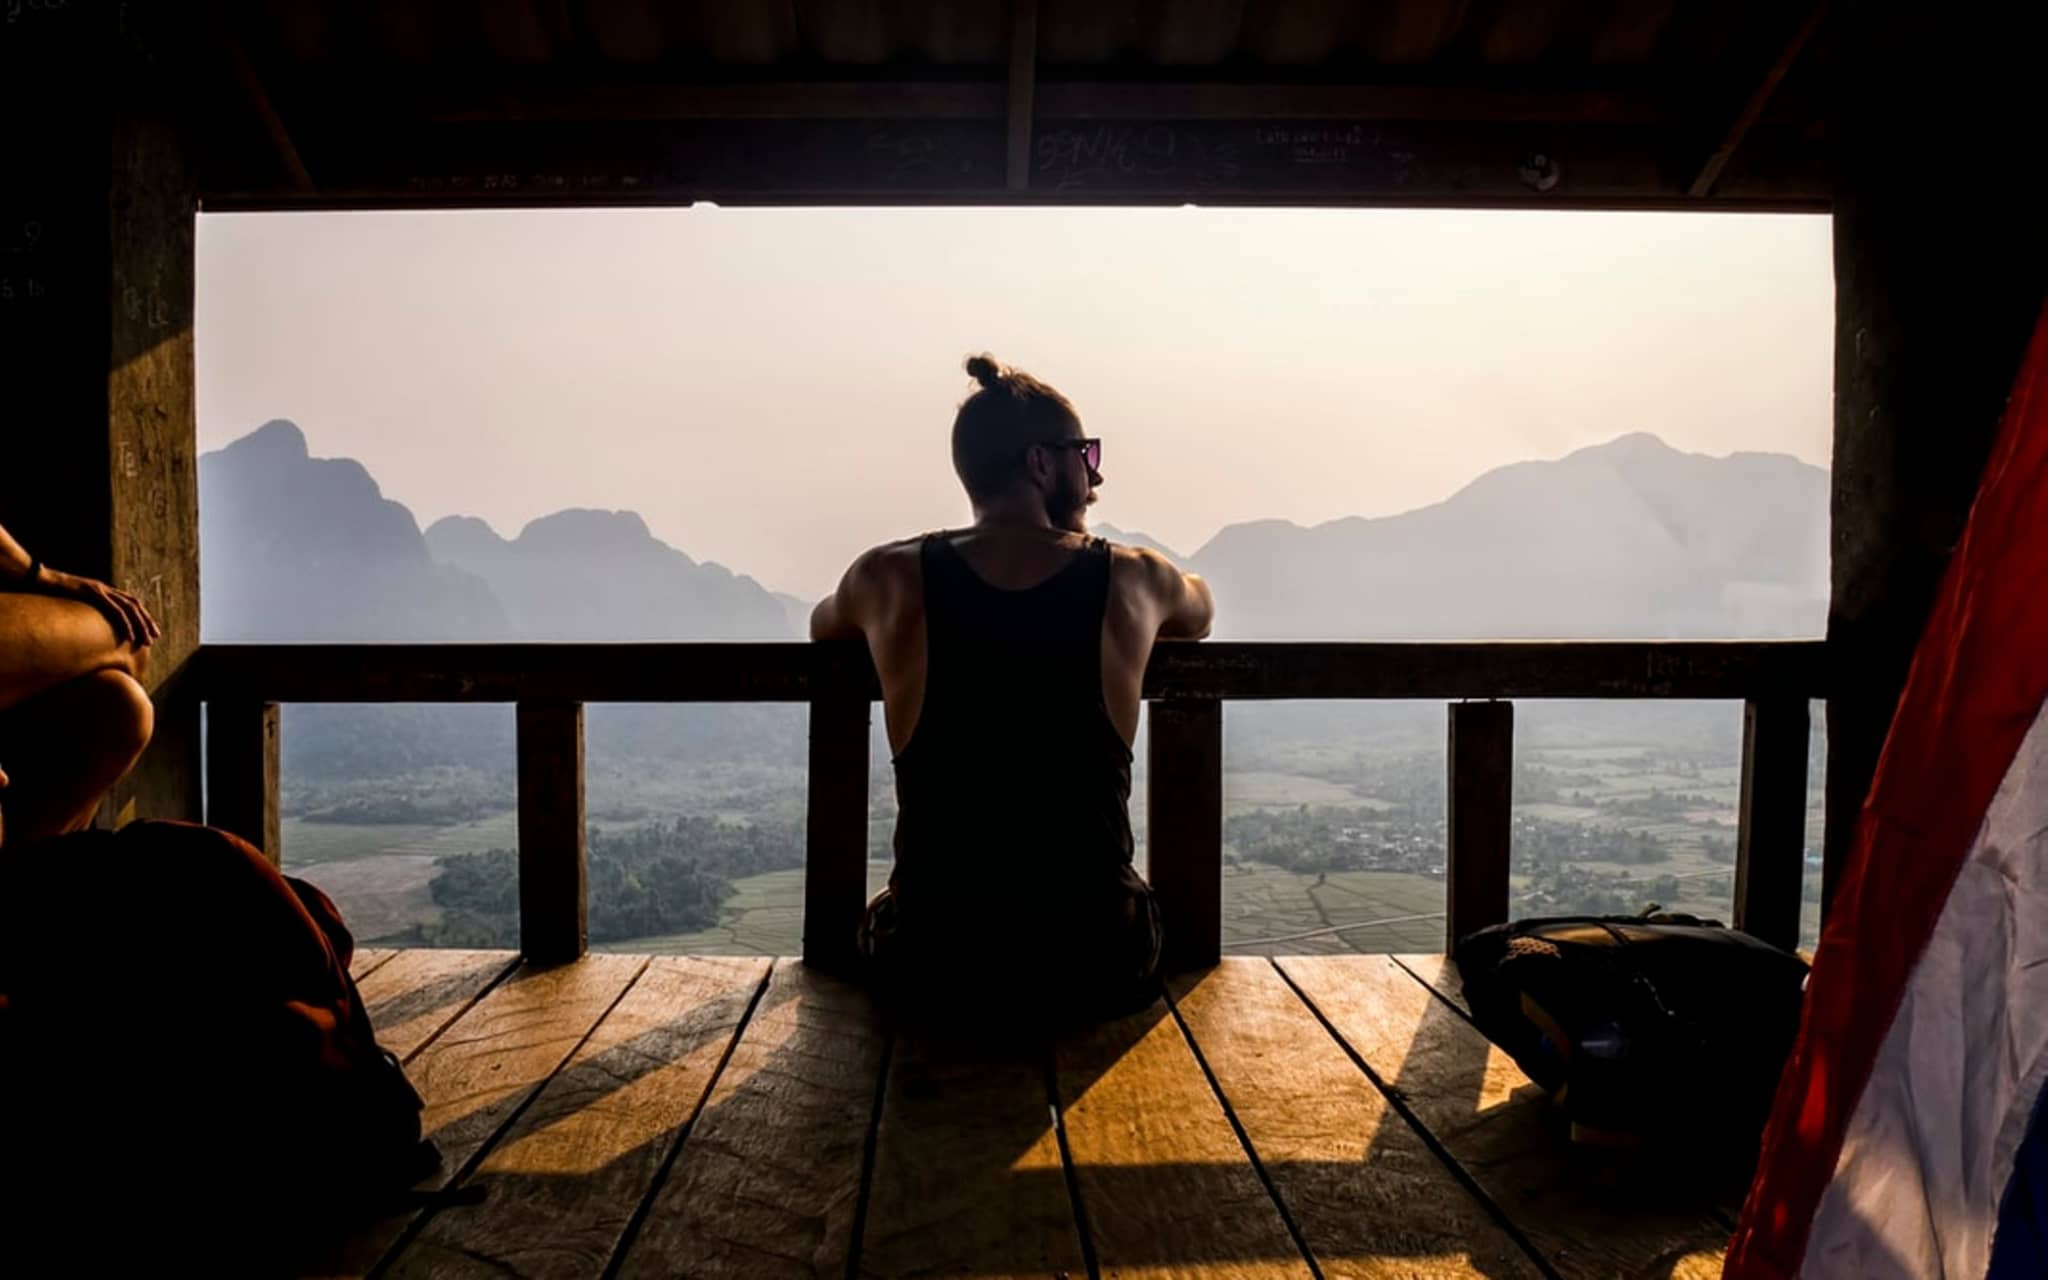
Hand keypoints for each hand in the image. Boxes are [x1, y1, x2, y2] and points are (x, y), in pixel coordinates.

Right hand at [29, 566, 160, 648]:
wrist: (38, 579)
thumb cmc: (52, 594)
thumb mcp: (74, 604)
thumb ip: (85, 612)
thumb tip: (88, 629)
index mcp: (103, 591)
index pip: (130, 604)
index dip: (142, 616)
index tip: (150, 631)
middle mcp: (106, 588)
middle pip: (135, 605)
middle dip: (147, 622)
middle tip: (154, 638)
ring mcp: (100, 589)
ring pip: (129, 608)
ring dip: (140, 625)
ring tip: (145, 640)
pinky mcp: (93, 593)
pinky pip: (114, 609)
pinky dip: (124, 622)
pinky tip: (130, 634)